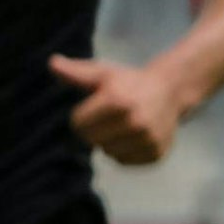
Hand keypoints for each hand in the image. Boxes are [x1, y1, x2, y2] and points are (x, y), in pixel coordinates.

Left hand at [48, 55, 187, 166]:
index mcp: (118, 100)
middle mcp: (136, 121)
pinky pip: (124, 161)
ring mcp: (148, 138)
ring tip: (125, 124)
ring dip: (110, 141)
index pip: (78, 125)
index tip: (97, 105)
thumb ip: (75, 72)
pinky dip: (124, 151)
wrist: (171, 91)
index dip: (82, 116)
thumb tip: (52, 62)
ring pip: (107, 152)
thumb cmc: (128, 82)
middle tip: (111, 116)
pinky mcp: (156, 153)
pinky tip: (136, 135)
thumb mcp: (102, 74)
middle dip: (95, 129)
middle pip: (91, 140)